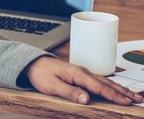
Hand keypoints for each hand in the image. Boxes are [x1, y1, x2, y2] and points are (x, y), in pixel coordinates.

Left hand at [25, 56, 142, 104]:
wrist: (33, 63)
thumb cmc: (41, 74)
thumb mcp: (51, 86)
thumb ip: (69, 92)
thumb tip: (86, 99)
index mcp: (77, 74)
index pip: (98, 86)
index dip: (113, 95)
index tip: (125, 101)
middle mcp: (82, 71)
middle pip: (106, 83)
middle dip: (122, 92)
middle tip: (137, 99)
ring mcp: (82, 72)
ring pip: (105, 81)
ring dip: (119, 88)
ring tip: (132, 95)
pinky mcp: (81, 75)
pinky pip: (99, 80)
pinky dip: (110, 85)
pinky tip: (116, 89)